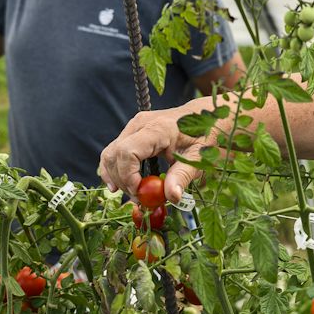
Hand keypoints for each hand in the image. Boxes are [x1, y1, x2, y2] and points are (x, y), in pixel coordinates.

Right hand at [98, 105, 215, 201]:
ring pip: (110, 154)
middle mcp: (140, 124)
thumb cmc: (203, 134)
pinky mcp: (132, 132)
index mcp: (157, 129)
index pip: (128, 152)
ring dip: (117, 178)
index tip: (140, 193)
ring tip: (135, 193)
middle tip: (140, 199)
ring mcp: (133, 126)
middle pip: (115, 155)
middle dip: (123, 181)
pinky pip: (114, 151)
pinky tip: (118, 186)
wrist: (203, 114)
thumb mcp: (198, 156)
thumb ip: (183, 176)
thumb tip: (172, 197)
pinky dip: (113, 170)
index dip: (128, 176)